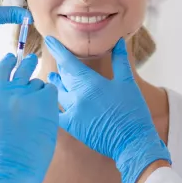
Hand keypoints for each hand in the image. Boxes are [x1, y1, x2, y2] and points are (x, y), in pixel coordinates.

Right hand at [0, 52, 59, 182]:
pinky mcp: (45, 101)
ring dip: (42, 92)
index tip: (12, 57)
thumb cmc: (8, 152)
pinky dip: (52, 101)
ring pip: (40, 83)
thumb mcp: (0, 121)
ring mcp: (28, 94)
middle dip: (29, 63)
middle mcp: (11, 91)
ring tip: (40, 111)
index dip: (8, 62)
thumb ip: (7, 104)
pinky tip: (49, 114)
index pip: (1, 70)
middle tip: (33, 59)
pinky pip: (52, 92)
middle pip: (23, 68)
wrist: (15, 166)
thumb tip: (20, 94)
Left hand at [44, 37, 170, 182]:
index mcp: (91, 83)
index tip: (49, 40)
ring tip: (52, 78)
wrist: (133, 142)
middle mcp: (77, 96)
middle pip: (62, 77)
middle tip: (58, 60)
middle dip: (60, 68)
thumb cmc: (133, 111)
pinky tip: (52, 101)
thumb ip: (120, 60)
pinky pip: (56, 113)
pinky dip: (53, 105)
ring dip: (55, 85)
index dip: (57, 50)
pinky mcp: (72, 127)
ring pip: (57, 94)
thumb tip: (118, 42)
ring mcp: (73, 113)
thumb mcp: (128, 82)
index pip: (68, 62)